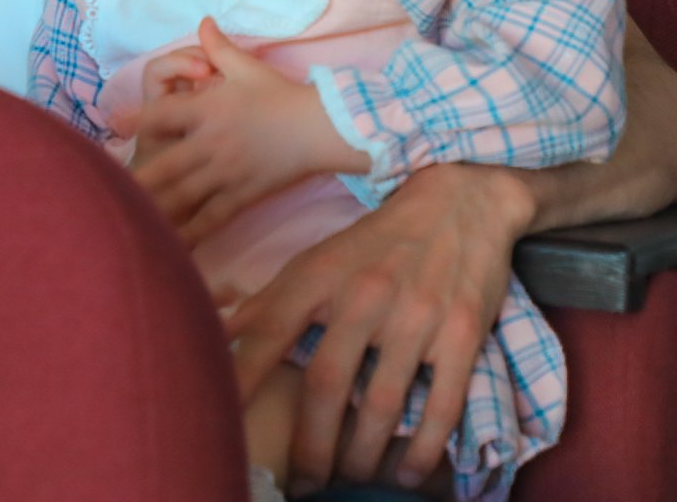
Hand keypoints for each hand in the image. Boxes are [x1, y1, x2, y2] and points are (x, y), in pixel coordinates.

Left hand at [131, 19, 340, 246]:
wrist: (320, 128)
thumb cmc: (282, 96)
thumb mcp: (249, 67)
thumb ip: (219, 48)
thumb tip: (204, 22)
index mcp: (210, 110)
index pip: (165, 114)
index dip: (137, 119)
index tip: (114, 126)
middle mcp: (213, 143)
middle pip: (167, 165)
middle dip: (138, 179)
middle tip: (108, 190)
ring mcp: (227, 172)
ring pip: (185, 195)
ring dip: (156, 209)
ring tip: (129, 221)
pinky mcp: (243, 195)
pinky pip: (212, 217)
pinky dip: (191, 232)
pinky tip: (173, 245)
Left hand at [227, 164, 530, 490]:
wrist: (461, 203)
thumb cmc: (376, 242)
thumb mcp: (317, 260)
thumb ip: (269, 302)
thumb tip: (215, 334)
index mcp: (320, 276)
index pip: (269, 333)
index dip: (240, 377)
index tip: (217, 419)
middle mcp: (364, 296)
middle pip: (327, 386)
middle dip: (311, 447)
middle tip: (301, 483)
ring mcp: (415, 316)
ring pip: (382, 406)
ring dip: (362, 455)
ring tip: (349, 478)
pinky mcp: (461, 334)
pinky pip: (441, 406)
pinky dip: (422, 448)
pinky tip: (405, 473)